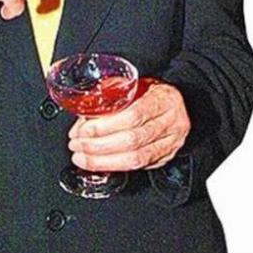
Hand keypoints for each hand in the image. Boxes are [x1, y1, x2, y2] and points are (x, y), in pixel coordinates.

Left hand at [67, 77, 190, 170]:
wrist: (176, 101)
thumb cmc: (151, 91)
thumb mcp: (133, 84)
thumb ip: (111, 95)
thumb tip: (82, 116)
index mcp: (162, 99)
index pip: (133, 115)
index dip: (105, 125)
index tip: (83, 129)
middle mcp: (170, 122)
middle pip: (132, 140)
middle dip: (98, 146)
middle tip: (76, 144)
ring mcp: (171, 142)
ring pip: (136, 159)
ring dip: (103, 161)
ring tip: (82, 158)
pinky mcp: (166, 156)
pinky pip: (140, 167)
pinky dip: (115, 166)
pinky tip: (99, 163)